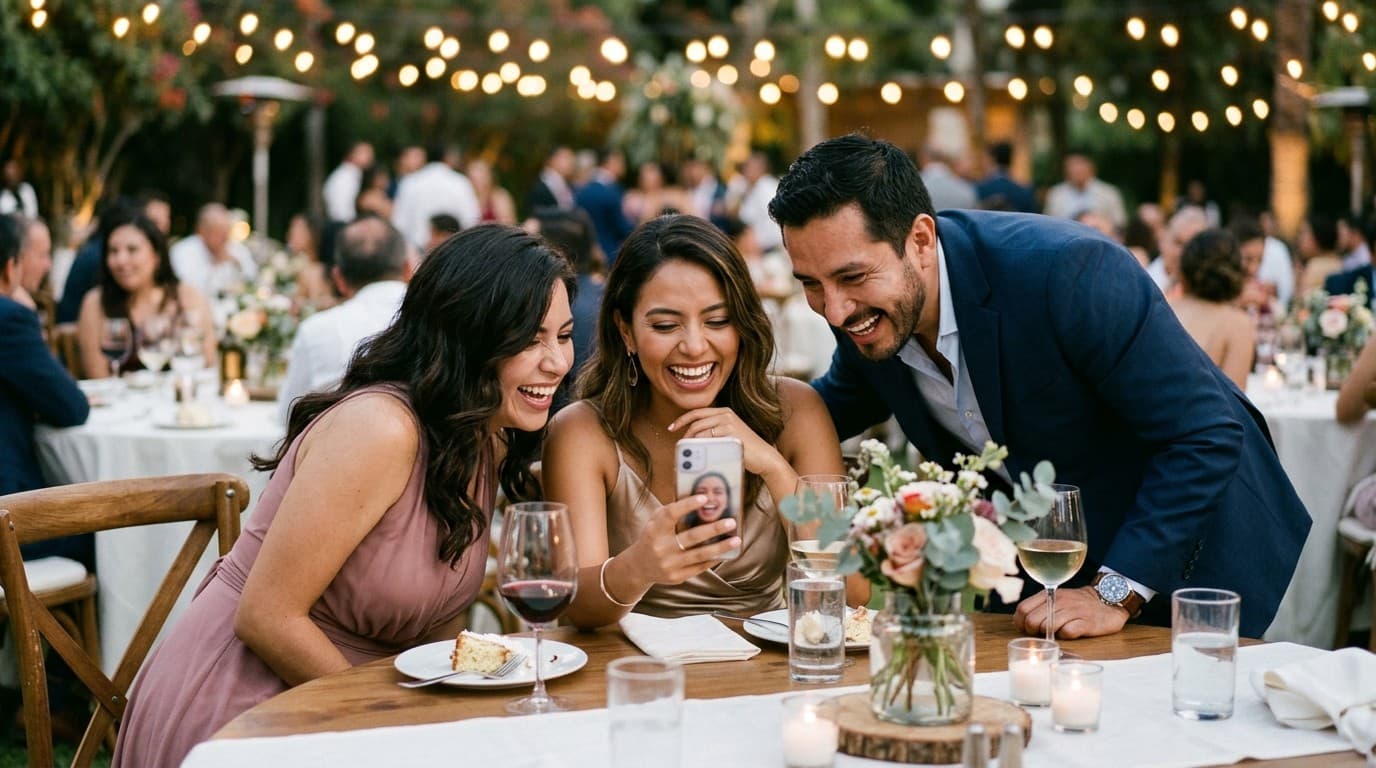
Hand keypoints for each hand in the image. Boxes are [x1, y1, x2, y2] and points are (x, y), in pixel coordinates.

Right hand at [624, 494, 741, 586]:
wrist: (639, 566)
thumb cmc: (653, 537)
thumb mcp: (655, 522)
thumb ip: (672, 512)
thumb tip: (702, 502)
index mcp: (654, 530)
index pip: (670, 514)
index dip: (687, 505)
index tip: (704, 498)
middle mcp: (661, 548)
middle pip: (691, 537)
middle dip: (713, 529)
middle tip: (731, 522)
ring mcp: (669, 564)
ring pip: (699, 555)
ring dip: (720, 547)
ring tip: (736, 540)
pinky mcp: (677, 577)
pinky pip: (700, 567)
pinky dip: (713, 559)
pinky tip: (725, 552)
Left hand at [670, 407, 786, 478]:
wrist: (764, 457)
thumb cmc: (745, 449)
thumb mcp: (728, 435)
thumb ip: (713, 432)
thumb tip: (693, 438)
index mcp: (724, 412)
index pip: (697, 412)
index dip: (682, 420)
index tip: (671, 428)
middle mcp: (725, 414)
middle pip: (696, 421)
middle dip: (685, 434)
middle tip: (680, 446)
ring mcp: (728, 422)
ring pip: (700, 431)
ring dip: (691, 442)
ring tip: (689, 453)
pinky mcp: (730, 432)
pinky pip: (707, 439)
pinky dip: (700, 447)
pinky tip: (699, 455)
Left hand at [1013, 587, 1129, 638]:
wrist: (1107, 602)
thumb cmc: (1077, 604)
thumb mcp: (1056, 600)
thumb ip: (1039, 607)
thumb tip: (1020, 622)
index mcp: (1049, 594)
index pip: (1023, 608)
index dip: (1020, 622)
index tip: (1024, 629)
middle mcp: (1060, 601)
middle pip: (1033, 620)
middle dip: (1033, 631)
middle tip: (1041, 634)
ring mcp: (1073, 611)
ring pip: (1048, 626)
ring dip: (1048, 634)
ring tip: (1055, 633)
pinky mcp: (1086, 622)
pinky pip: (1067, 632)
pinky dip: (1065, 636)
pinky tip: (1069, 633)